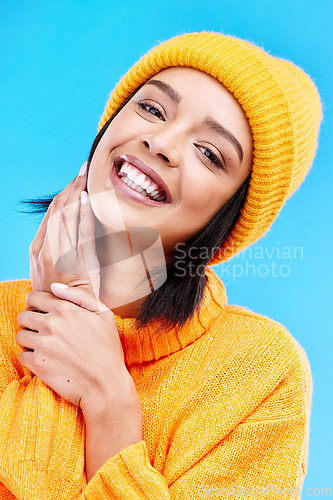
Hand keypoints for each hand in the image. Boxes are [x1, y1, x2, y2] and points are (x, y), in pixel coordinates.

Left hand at [16, 284, 134, 412]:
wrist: (105, 385)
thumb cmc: (108, 349)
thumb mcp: (104, 315)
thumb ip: (79, 296)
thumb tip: (54, 286)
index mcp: (65, 309)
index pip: (33, 298)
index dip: (35, 304)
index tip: (42, 313)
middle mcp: (51, 324)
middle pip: (23, 316)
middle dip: (30, 322)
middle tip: (43, 332)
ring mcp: (42, 344)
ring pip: (20, 336)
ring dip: (29, 340)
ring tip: (44, 347)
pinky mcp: (37, 364)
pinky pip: (22, 356)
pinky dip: (30, 358)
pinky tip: (45, 360)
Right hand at [29, 162, 99, 304]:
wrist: (64, 315)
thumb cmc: (58, 294)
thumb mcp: (46, 271)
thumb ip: (52, 250)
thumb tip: (64, 232)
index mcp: (36, 249)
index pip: (50, 214)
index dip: (62, 195)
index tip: (73, 181)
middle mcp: (45, 248)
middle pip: (58, 209)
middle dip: (70, 187)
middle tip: (82, 170)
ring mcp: (59, 253)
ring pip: (67, 215)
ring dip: (77, 192)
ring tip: (86, 175)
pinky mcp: (76, 260)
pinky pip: (81, 231)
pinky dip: (84, 212)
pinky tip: (88, 197)